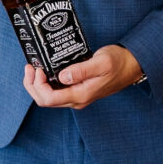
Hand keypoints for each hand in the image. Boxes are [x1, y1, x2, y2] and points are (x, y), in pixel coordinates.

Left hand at [23, 44, 142, 109]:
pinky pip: (56, 92)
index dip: (37, 85)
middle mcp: (77, 100)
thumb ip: (82, 70)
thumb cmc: (118, 62)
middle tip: (30, 66)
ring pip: (49, 98)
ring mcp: (78, 96)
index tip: (37, 68)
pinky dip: (46, 83)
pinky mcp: (79, 90)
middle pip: (45, 100)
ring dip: (37, 85)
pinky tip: (46, 70)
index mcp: (81, 95)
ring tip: (34, 67)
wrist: (132, 66)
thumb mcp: (101, 62)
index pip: (49, 99)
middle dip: (32, 85)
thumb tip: (62, 77)